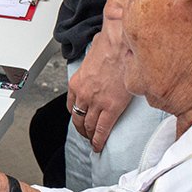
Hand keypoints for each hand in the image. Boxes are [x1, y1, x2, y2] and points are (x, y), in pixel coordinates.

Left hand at [68, 20, 133, 151]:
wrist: (120, 45)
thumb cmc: (109, 45)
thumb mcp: (91, 58)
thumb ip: (92, 66)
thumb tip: (99, 63)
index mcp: (76, 83)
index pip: (72, 105)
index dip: (76, 115)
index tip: (80, 120)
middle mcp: (83, 94)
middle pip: (78, 118)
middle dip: (81, 129)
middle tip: (85, 135)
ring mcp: (96, 102)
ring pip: (89, 125)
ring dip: (90, 136)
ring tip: (93, 142)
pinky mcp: (111, 107)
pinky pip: (103, 129)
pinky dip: (99, 140)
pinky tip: (99, 146)